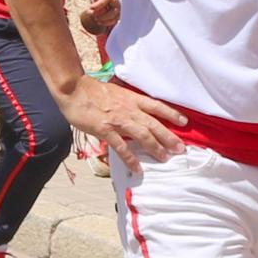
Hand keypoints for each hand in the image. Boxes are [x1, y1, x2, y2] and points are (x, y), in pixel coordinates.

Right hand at [60, 75, 185, 165]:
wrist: (74, 89)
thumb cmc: (91, 90)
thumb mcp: (115, 92)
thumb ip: (126, 102)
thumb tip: (134, 112)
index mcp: (131, 99)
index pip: (156, 106)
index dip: (172, 114)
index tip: (184, 121)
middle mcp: (129, 109)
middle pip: (154, 124)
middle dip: (169, 137)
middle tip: (180, 149)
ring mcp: (118, 120)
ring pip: (142, 135)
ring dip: (155, 147)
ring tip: (165, 158)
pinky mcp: (105, 129)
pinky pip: (121, 147)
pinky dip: (131, 159)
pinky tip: (138, 168)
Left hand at [76, 0, 121, 38]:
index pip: (104, 2)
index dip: (96, 5)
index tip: (90, 7)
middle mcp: (116, 4)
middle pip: (111, 12)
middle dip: (101, 15)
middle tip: (92, 14)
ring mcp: (118, 11)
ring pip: (113, 18)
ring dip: (103, 20)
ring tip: (96, 19)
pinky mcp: (118, 16)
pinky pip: (113, 22)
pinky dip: (106, 23)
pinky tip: (99, 22)